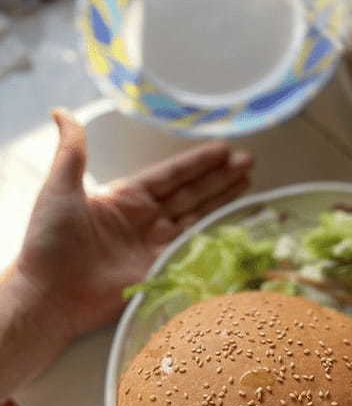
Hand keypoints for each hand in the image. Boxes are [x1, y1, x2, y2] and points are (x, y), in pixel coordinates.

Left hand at [16, 110, 251, 344]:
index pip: (170, 175)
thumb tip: (62, 112)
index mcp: (125, 197)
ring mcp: (155, 245)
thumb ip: (72, 151)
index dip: (197, 162)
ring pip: (197, 217)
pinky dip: (215, 235)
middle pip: (191, 193)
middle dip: (220, 177)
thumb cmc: (50, 240)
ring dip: (223, 200)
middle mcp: (145, 219)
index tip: (223, 149)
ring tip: (248, 182)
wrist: (50, 293)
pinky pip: (193, 248)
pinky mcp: (161, 269)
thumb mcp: (59, 187)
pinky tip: (235, 221)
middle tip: (248, 162)